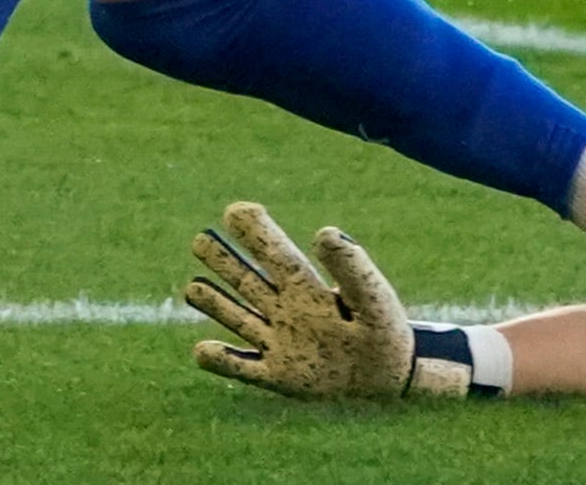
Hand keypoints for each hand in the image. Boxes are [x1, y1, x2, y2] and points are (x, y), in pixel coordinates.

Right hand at [186, 203, 413, 401]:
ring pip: (240, 319)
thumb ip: (352, 267)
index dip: (256, 232)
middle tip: (200, 238)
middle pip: (249, 282)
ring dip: (216, 304)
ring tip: (192, 287)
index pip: (276, 255)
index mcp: (309, 289)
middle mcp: (288, 312)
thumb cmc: (386, 331)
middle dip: (224, 262)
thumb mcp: (373, 297)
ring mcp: (280, 344)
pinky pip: (244, 368)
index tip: (236, 209)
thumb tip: (323, 232)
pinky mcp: (279, 376)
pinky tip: (202, 350)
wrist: (393, 377)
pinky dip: (221, 362)